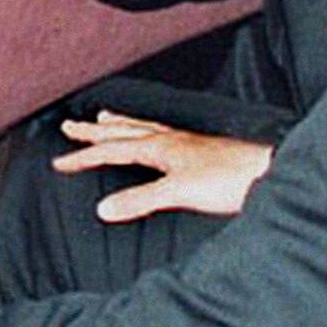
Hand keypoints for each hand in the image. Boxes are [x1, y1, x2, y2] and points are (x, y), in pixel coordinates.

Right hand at [54, 111, 272, 220]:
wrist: (266, 172)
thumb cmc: (228, 179)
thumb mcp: (178, 193)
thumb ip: (140, 199)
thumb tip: (103, 209)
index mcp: (159, 147)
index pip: (112, 150)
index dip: (84, 157)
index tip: (59, 162)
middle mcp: (169, 139)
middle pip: (123, 132)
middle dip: (94, 131)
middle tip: (70, 126)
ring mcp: (185, 142)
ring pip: (142, 128)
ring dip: (119, 124)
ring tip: (105, 117)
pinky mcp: (199, 149)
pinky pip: (160, 133)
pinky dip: (145, 130)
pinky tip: (154, 136)